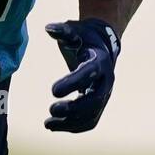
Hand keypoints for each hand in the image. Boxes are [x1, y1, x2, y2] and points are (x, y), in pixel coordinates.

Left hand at [44, 18, 119, 132]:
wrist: (102, 47)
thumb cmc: (84, 38)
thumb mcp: (75, 30)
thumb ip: (63, 31)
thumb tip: (49, 28)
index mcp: (100, 61)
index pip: (89, 74)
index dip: (73, 83)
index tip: (52, 90)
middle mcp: (106, 80)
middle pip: (95, 100)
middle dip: (74, 108)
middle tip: (52, 109)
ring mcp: (104, 95)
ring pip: (92, 115)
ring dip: (71, 122)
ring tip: (48, 123)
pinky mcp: (99, 105)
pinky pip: (90, 121)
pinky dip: (74, 127)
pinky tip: (54, 126)